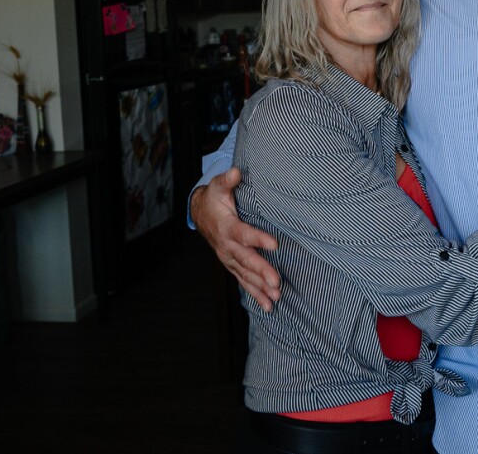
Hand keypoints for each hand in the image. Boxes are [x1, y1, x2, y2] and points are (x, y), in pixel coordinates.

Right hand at [189, 168, 281, 310]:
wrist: (200, 214)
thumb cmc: (213, 198)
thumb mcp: (218, 186)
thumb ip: (227, 180)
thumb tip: (235, 172)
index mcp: (226, 226)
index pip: (244, 234)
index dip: (258, 239)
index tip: (275, 244)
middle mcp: (227, 246)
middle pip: (246, 260)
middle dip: (262, 272)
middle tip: (276, 282)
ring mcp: (229, 258)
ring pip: (245, 275)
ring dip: (260, 287)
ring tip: (276, 297)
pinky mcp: (232, 264)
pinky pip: (243, 281)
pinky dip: (255, 294)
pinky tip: (269, 305)